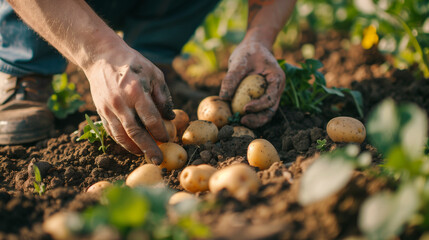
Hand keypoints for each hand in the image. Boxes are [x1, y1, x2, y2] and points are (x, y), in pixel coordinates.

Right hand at [83, 46, 174, 163]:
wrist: (102, 57)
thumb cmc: (133, 64)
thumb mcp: (154, 74)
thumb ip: (163, 96)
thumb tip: (170, 117)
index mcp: (136, 91)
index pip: (150, 118)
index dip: (160, 132)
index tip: (168, 139)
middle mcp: (121, 102)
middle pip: (135, 132)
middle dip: (148, 148)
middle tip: (158, 160)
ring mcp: (108, 108)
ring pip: (121, 135)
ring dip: (134, 149)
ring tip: (145, 156)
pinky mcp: (101, 111)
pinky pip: (111, 131)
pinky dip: (122, 142)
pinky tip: (132, 147)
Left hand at [219, 40, 284, 127]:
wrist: (254, 46)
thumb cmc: (248, 51)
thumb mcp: (239, 61)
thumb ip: (232, 78)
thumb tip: (223, 97)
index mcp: (277, 79)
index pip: (271, 97)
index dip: (259, 105)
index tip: (245, 108)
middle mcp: (277, 89)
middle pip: (271, 109)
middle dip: (258, 118)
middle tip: (243, 121)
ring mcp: (271, 93)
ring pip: (266, 112)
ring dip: (255, 119)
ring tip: (240, 121)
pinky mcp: (263, 96)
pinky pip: (259, 108)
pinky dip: (251, 113)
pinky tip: (238, 115)